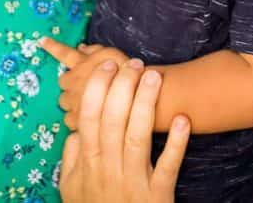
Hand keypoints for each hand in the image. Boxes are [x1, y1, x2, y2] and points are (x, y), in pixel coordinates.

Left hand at [41, 38, 128, 128]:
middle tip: (82, 86)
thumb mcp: (112, 54)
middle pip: (63, 83)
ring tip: (86, 104)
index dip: (53, 46)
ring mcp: (74, 103)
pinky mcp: (78, 122)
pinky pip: (71, 120)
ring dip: (72, 102)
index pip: (64, 53)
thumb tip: (81, 47)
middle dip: (69, 84)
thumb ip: (95, 51)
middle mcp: (73, 84)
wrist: (131, 100)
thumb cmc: (124, 74)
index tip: (42, 40)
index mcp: (80, 65)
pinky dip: (78, 119)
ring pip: (65, 104)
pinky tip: (88, 119)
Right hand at [58, 57, 190, 201]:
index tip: (107, 65)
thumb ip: (70, 158)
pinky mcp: (158, 194)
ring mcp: (134, 181)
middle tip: (133, 62)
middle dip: (122, 87)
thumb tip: (74, 130)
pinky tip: (183, 120)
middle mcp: (108, 168)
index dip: (97, 88)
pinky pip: (168, 166)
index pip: (89, 117)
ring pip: (137, 136)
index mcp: (88, 162)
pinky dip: (176, 143)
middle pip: (113, 120)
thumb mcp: (71, 189)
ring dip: (145, 104)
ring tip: (154, 76)